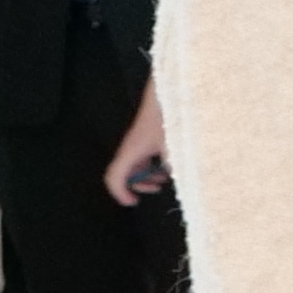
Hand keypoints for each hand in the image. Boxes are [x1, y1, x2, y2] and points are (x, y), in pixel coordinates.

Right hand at [108, 88, 171, 203]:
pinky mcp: (147, 135)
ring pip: (136, 165)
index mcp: (131, 151)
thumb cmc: (168, 115)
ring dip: (148, 174)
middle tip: (156, 188)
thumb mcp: (174, 144)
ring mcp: (138, 141)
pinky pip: (144, 155)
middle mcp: (131, 147)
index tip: (133, 202)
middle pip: (124, 173)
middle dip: (139, 184)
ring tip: (165, 177)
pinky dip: (154, 163)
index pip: (114, 177)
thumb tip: (178, 179)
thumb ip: (175, 164)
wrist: (167, 90)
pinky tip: (171, 163)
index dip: (119, 193)